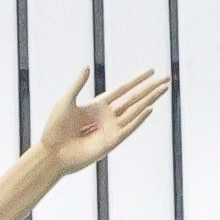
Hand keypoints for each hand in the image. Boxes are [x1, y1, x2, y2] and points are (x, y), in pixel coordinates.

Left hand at [34, 66, 170, 172]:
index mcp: (98, 106)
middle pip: (134, 98)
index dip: (137, 80)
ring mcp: (112, 128)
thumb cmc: (55, 129)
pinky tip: (149, 108)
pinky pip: (129, 127)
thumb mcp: (66, 101)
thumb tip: (86, 66)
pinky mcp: (112, 141)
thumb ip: (78, 84)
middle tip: (166, 78)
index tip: (151, 71)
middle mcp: (108, 116)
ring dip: (150, 99)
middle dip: (150, 88)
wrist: (53, 152)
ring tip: (164, 88)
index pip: (123, 89)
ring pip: (135, 110)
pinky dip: (139, 118)